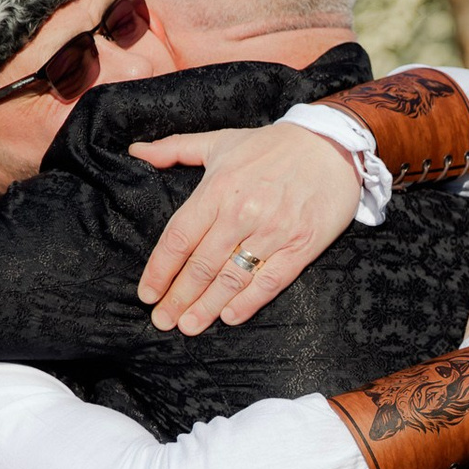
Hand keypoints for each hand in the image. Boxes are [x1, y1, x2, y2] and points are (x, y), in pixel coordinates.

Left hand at [131, 123, 361, 334]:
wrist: (332, 145)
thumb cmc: (271, 146)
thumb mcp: (220, 141)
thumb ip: (175, 149)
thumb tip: (136, 152)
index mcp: (218, 188)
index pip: (179, 238)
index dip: (160, 270)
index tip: (147, 293)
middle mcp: (242, 212)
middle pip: (201, 264)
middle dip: (178, 297)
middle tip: (163, 321)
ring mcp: (273, 231)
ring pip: (232, 277)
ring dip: (207, 306)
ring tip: (189, 326)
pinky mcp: (301, 245)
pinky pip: (270, 280)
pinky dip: (249, 301)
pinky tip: (229, 316)